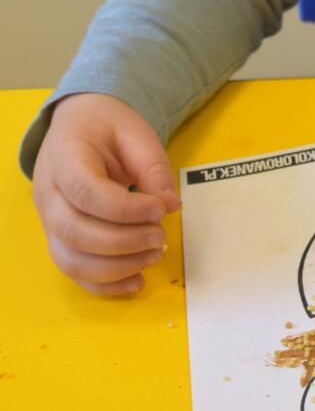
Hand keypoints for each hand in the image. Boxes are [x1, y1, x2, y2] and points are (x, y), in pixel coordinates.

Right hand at [32, 92, 180, 296]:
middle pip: (75, 231)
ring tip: (154, 254)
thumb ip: (154, 168)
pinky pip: (74, 272)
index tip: (159, 210)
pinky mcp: (57, 239)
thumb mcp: (136, 135)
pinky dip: (105, 284)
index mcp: (65, 156)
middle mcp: (48, 192)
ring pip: (71, 259)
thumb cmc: (108, 128)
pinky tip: (137, 281)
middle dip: (124, 242)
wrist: (78, 126)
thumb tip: (170, 206)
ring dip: (116, 267)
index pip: (85, 191)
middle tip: (160, 236)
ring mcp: (48, 220)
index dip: (125, 209)